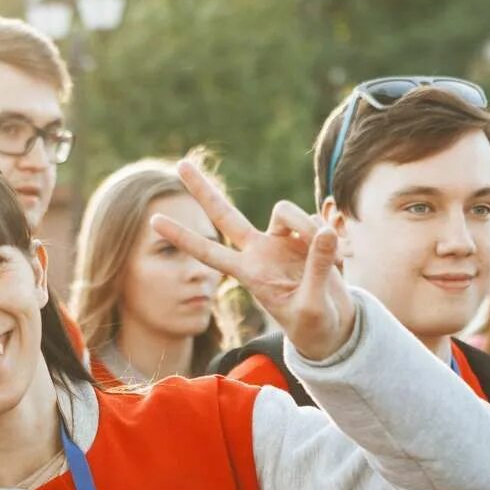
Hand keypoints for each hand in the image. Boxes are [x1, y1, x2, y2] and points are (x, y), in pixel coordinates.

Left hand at [151, 160, 355, 360]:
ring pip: (285, 211)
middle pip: (224, 214)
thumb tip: (325, 232)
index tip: (153, 221)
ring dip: (306, 225)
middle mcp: (260, 251)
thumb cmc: (314, 324)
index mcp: (250, 274)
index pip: (209, 252)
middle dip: (202, 190)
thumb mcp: (312, 306)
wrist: (334, 325)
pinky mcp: (305, 234)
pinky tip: (336, 262)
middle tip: (179, 164)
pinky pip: (315, 222)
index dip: (182, 237)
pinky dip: (328, 239)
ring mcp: (281, 241)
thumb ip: (317, 269)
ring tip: (328, 251)